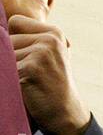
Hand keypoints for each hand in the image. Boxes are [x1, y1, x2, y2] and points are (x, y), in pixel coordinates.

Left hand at [7, 15, 91, 134]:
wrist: (64, 112)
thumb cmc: (50, 84)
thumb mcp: (47, 55)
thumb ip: (30, 40)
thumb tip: (0, 33)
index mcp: (54, 32)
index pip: (15, 22)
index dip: (13, 39)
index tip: (26, 57)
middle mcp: (49, 39)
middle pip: (5, 39)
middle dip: (9, 57)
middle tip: (28, 74)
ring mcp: (42, 52)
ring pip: (3, 54)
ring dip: (8, 69)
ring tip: (26, 81)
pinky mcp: (31, 67)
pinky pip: (4, 68)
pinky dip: (8, 80)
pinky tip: (24, 88)